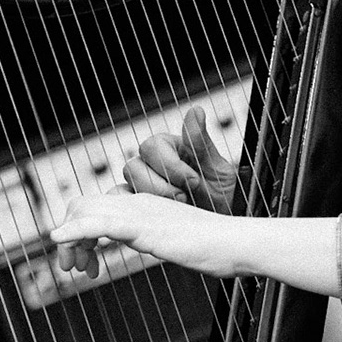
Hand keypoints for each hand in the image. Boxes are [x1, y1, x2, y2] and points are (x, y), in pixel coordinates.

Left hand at [49, 188, 238, 279]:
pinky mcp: (143, 228)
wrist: (237, 244)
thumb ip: (157, 238)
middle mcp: (136, 203)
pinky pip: (100, 224)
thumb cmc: (214, 247)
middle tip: (74, 270)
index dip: (82, 234)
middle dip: (71, 238)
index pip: (97, 207)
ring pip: (86, 212)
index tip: (86, 266)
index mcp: (143, 205)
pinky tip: (59, 239)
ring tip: (72, 269)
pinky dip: (75, 230)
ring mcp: (139, 213)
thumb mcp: (175, 242)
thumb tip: (151, 244)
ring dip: (71, 243)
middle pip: (84, 205)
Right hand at [123, 105, 238, 211]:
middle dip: (160, 186)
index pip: (151, 146)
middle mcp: (151, 166)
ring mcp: (140, 188)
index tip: (194, 181)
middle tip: (184, 197)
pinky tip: (153, 216)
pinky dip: (128, 212)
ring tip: (174, 210)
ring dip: (150, 200)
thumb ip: (201, 143)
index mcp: (170, 150)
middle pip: (133, 167)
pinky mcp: (135, 210)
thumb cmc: (222, 199)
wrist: (223, 230)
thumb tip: (195, 110)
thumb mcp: (219, 170)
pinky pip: (118, 206)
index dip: (171, 165)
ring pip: (122, 188)